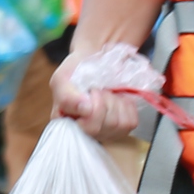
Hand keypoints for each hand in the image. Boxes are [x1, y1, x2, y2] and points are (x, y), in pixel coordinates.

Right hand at [50, 51, 193, 141]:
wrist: (100, 58)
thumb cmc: (78, 69)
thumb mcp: (62, 76)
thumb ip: (65, 93)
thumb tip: (84, 107)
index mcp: (66, 126)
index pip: (80, 135)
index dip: (89, 116)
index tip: (91, 97)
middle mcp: (86, 133)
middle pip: (100, 130)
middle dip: (104, 104)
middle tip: (100, 90)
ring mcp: (107, 130)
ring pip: (117, 127)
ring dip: (116, 104)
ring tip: (110, 92)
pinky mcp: (126, 122)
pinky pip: (131, 121)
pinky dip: (128, 106)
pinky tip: (121, 97)